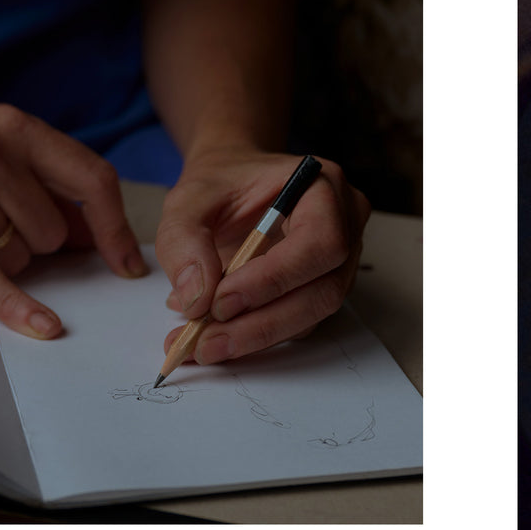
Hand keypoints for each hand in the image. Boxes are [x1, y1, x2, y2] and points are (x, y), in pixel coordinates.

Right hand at [0, 100, 146, 338]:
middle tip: (0, 215)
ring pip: (20, 256)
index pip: (94, 182)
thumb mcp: (2, 144)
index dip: (115, 228)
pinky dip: (16, 304)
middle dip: (35, 236)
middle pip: (53, 232)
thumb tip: (99, 241)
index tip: (129, 264)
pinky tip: (42, 323)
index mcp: (17, 129)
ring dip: (4, 253)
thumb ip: (49, 185)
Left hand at [155, 149, 368, 364]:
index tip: (220, 302)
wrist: (232, 184)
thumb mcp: (188, 201)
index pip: (320, 243)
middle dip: (263, 323)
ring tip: (203, 345)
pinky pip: (300, 322)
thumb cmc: (220, 184)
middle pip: (324, 290)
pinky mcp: (323, 287)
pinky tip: (218, 337)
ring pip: (313, 313)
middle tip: (206, 343)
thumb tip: (195, 300)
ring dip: (257, 336)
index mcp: (324, 190)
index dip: (274, 279)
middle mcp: (346, 227)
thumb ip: (184, 243)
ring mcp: (341, 261)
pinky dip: (258, 336)